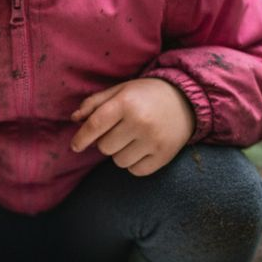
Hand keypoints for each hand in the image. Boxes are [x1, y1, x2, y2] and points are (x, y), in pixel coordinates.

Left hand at [69, 78, 194, 175]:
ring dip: (119, 153)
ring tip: (131, 139)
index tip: (75, 146)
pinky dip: (134, 164)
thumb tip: (74, 119)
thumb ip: (94, 103)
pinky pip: (136, 171)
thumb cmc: (146, 95)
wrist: (186, 99)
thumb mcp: (120, 90)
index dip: (81, 138)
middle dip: (105, 141)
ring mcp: (154, 140)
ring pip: (118, 161)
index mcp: (126, 102)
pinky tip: (141, 149)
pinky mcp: (165, 155)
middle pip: (104, 147)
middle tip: (118, 131)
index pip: (95, 126)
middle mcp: (140, 122)